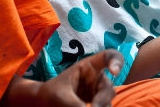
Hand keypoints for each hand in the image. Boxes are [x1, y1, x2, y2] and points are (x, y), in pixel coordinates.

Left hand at [1, 50, 123, 106]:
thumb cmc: (49, 94)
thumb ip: (75, 104)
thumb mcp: (60, 97)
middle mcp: (97, 79)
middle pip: (109, 87)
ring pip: (108, 102)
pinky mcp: (97, 105)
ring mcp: (98, 93)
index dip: (116, 61)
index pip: (109, 57)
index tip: (114, 72)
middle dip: (102, 100)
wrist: (43, 105)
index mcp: (89, 67)